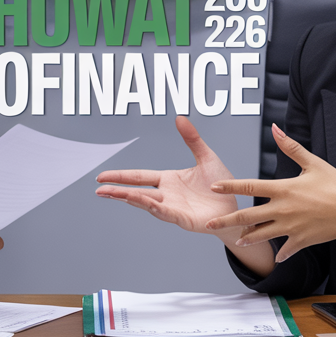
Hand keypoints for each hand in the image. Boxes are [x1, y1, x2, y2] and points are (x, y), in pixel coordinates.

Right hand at [95, 116, 240, 238]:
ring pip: (147, 203)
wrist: (237, 207)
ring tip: (113, 194)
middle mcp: (166, 195)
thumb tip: (179, 117)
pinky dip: (155, 208)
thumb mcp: (206, 157)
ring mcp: (173, 208)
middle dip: (117, 190)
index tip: (101, 176)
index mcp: (168, 180)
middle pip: (136, 191)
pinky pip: (167, 213)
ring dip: (131, 198)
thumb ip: (192, 139)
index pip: (139, 177)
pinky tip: (144, 203)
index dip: (120, 176)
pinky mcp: (184, 219)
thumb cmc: (222, 186)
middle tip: (98, 190)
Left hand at [205, 124, 335, 261]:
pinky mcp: (301, 240)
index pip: (250, 186)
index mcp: (283, 189)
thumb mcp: (313, 163)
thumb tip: (274, 128)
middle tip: (210, 223)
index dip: (230, 186)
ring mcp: (291, 227)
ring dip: (247, 237)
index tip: (214, 187)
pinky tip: (275, 256)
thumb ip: (290, 147)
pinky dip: (280, 252)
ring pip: (262, 234)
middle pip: (248, 216)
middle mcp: (283, 209)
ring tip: (236, 239)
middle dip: (227, 220)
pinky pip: (285, 248)